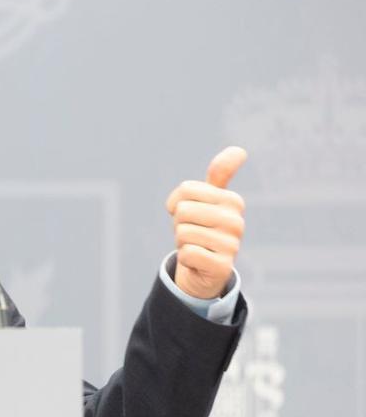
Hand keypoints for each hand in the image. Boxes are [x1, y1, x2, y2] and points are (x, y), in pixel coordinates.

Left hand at [165, 146, 247, 298]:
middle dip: (179, 223)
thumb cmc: (203, 226)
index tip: (189, 212)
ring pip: (183, 233)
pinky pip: (187, 253)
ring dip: (182, 241)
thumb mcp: (209, 198)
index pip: (186, 189)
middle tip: (192, 232)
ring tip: (196, 245)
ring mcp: (232, 245)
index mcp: (233, 200)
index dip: (177, 202)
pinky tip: (199, 260)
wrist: (205, 266)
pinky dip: (186, 257)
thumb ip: (220, 174)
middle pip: (183, 210)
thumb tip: (239, 150)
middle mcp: (237, 221)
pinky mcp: (223, 266)